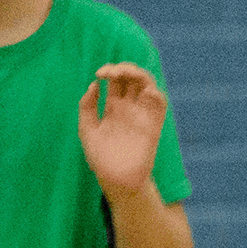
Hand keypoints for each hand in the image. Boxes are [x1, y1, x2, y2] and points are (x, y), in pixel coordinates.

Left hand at [77, 63, 166, 196]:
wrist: (116, 178)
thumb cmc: (100, 158)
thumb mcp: (86, 128)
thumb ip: (87, 106)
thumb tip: (96, 85)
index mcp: (113, 108)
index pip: (117, 82)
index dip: (110, 72)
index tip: (100, 74)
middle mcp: (129, 109)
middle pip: (132, 79)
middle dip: (124, 69)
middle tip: (110, 72)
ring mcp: (142, 116)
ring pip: (147, 86)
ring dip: (139, 74)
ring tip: (124, 73)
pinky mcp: (153, 125)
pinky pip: (160, 104)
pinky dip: (155, 93)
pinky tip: (143, 90)